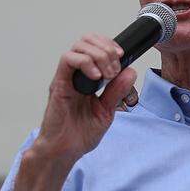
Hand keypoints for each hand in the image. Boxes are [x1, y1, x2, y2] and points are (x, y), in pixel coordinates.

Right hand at [33, 33, 138, 164]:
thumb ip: (117, 91)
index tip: (122, 56)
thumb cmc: (81, 133)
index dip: (110, 44)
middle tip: (115, 69)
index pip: (96, 46)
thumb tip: (130, 72)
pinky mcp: (59, 84)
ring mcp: (66, 78)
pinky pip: (68, 60)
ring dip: (99, 55)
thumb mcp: (107, 110)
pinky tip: (97, 77)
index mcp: (87, 78)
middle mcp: (76, 74)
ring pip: (79, 47)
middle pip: (87, 40)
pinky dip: (85, 63)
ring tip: (107, 75)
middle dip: (106, 48)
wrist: (65, 150)